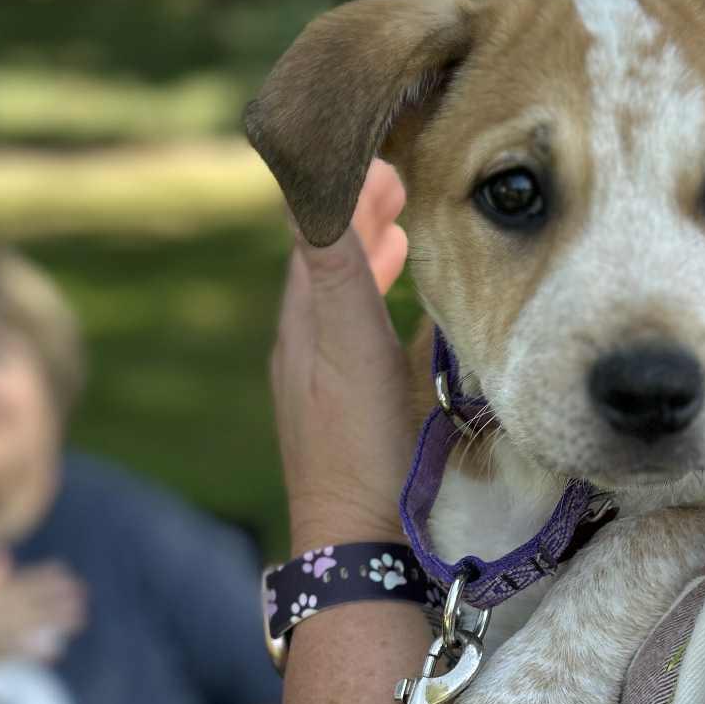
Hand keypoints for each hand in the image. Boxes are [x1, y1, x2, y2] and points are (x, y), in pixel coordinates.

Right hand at [0, 554, 86, 694]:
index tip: (62, 570)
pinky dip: (28, 652)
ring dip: (48, 621)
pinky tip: (53, 651)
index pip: (9, 585)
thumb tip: (1, 554)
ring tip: (79, 616)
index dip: (37, 577)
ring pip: (17, 626)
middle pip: (19, 603)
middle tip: (81, 591)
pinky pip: (4, 656)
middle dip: (51, 597)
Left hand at [272, 158, 418, 550]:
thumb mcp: (349, 342)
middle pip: (325, 267)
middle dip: (358, 222)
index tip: (386, 158)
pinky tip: (398, 333)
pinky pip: (354, 347)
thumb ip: (338, 263)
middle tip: (399, 188)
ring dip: (367, 268)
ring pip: (340, 308)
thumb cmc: (360, 445)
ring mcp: (319, 390)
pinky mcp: (341, 422)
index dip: (346, 191)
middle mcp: (302, 352)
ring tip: (402, 244)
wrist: (356, 545)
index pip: (317, 235)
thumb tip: (325, 184)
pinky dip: (374, 318)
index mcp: (305, 325)